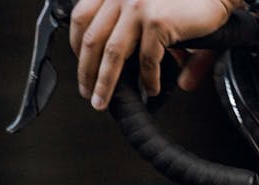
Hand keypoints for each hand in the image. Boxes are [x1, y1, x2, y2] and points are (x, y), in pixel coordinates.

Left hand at [69, 0, 242, 110]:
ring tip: (103, 100)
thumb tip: (182, 83)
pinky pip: (147, 59)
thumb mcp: (163, 14)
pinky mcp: (156, 20)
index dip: (76, 45)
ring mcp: (136, 5)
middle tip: (87, 91)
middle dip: (86, 71)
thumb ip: (159, 43)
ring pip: (112, 52)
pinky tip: (152, 88)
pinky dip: (148, 79)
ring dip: (105, 82)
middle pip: (91, 38)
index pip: (80, 17)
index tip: (82, 63)